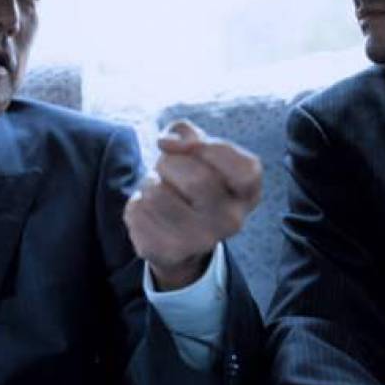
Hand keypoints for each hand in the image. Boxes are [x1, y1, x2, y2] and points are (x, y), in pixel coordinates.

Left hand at [123, 119, 261, 289]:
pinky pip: (138, 211)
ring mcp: (200, 241)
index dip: (211, 148)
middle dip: (171, 163)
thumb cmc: (189, 179)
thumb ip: (186, 132)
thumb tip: (168, 142)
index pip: (244, 168)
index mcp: (247, 193)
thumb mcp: (195, 148)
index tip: (195, 146)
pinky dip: (137, 202)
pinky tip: (151, 212)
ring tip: (161, 191)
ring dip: (150, 183)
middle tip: (169, 169)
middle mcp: (231, 221)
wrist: (176, 232)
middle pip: (197, 180)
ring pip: (159, 194)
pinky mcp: (166, 251)